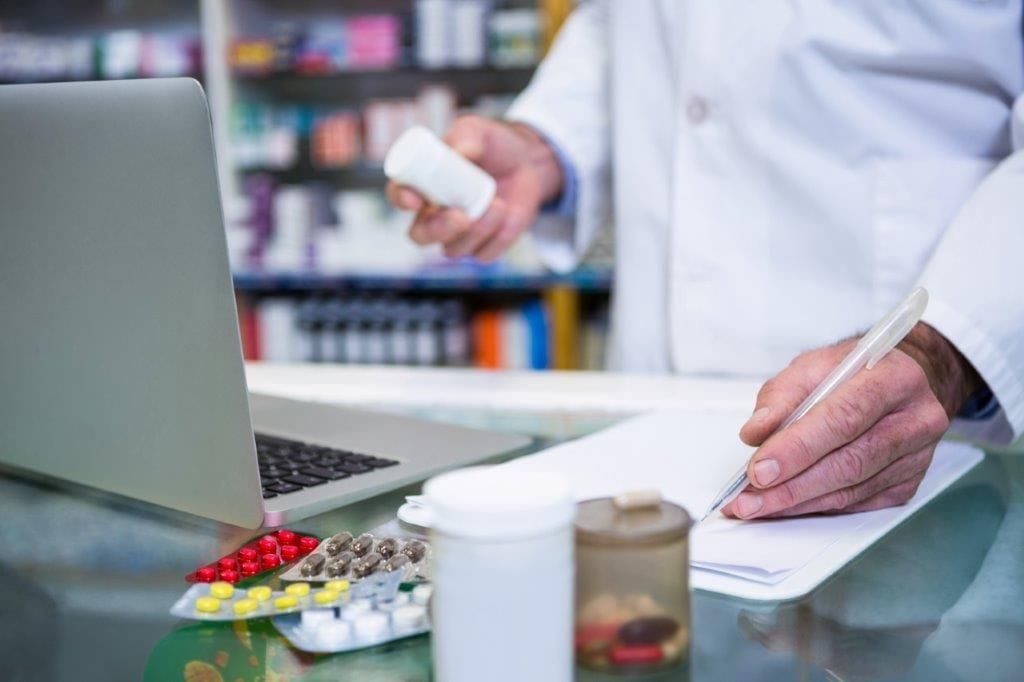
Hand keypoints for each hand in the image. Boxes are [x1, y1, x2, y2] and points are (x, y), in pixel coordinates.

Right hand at [385, 116, 563, 261]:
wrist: (528, 161)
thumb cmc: (493, 143)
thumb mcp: (477, 130)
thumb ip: (465, 137)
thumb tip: (460, 153)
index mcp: (423, 185)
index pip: (400, 195)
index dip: (401, 199)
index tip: (415, 198)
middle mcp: (434, 215)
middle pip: (420, 236)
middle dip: (437, 230)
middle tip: (461, 216)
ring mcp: (458, 234)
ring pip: (453, 249)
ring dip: (477, 230)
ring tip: (499, 204)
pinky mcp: (484, 247)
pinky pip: (483, 255)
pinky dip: (497, 238)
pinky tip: (508, 215)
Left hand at [723, 322, 983, 518]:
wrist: (901, 381)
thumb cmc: (854, 372)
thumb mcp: (813, 366)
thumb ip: (781, 396)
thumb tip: (756, 433)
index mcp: (894, 378)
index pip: (842, 419)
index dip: (798, 448)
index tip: (759, 470)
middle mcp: (915, 419)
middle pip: (848, 462)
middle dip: (791, 486)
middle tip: (749, 499)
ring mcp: (916, 456)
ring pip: (851, 489)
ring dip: (799, 502)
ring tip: (758, 505)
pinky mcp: (908, 483)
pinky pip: (857, 503)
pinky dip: (818, 507)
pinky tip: (789, 506)